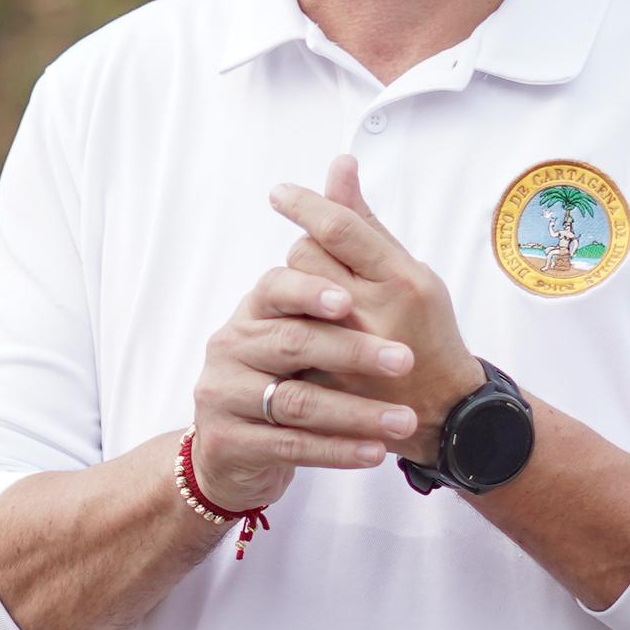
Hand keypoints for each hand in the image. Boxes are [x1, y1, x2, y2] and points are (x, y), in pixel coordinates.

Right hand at [190, 247, 420, 510]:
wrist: (233, 451)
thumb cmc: (282, 375)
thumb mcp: (300, 324)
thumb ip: (329, 259)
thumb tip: (344, 176)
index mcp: (251, 312)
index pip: (275, 288)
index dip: (311, 292)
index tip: (350, 302)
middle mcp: (230, 347)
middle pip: (292, 343)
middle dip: (353, 352)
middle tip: (404, 361)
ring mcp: (225, 395)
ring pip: (298, 401)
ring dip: (357, 412)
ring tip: (403, 420)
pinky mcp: (230, 443)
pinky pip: (292, 446)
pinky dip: (338, 450)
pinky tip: (375, 453)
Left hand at [271, 156, 484, 466]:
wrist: (443, 410)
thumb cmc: (427, 331)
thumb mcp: (410, 271)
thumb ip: (367, 222)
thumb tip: (340, 165)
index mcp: (401, 280)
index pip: (340, 228)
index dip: (305, 204)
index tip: (279, 193)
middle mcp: (374, 312)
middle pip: (307, 255)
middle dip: (307, 252)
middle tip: (324, 267)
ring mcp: (347, 350)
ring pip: (293, 292)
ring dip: (298, 287)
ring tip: (321, 300)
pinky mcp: (327, 378)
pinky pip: (289, 333)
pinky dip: (292, 323)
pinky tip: (305, 328)